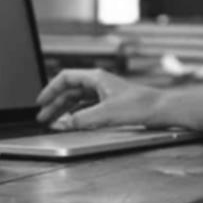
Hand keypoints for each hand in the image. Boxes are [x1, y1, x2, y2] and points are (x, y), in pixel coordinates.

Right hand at [35, 69, 163, 129]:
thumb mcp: (106, 114)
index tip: (40, 102)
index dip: (50, 90)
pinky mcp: (111, 104)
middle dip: (54, 103)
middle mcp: (99, 83)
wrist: (162, 110)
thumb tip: (63, 124)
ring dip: (65, 110)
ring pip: (78, 100)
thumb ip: (82, 119)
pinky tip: (72, 123)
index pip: (65, 78)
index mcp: (96, 78)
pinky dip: (77, 114)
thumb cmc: (141, 105)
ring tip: (53, 122)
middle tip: (43, 118)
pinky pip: (87, 107)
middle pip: (69, 90)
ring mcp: (105, 93)